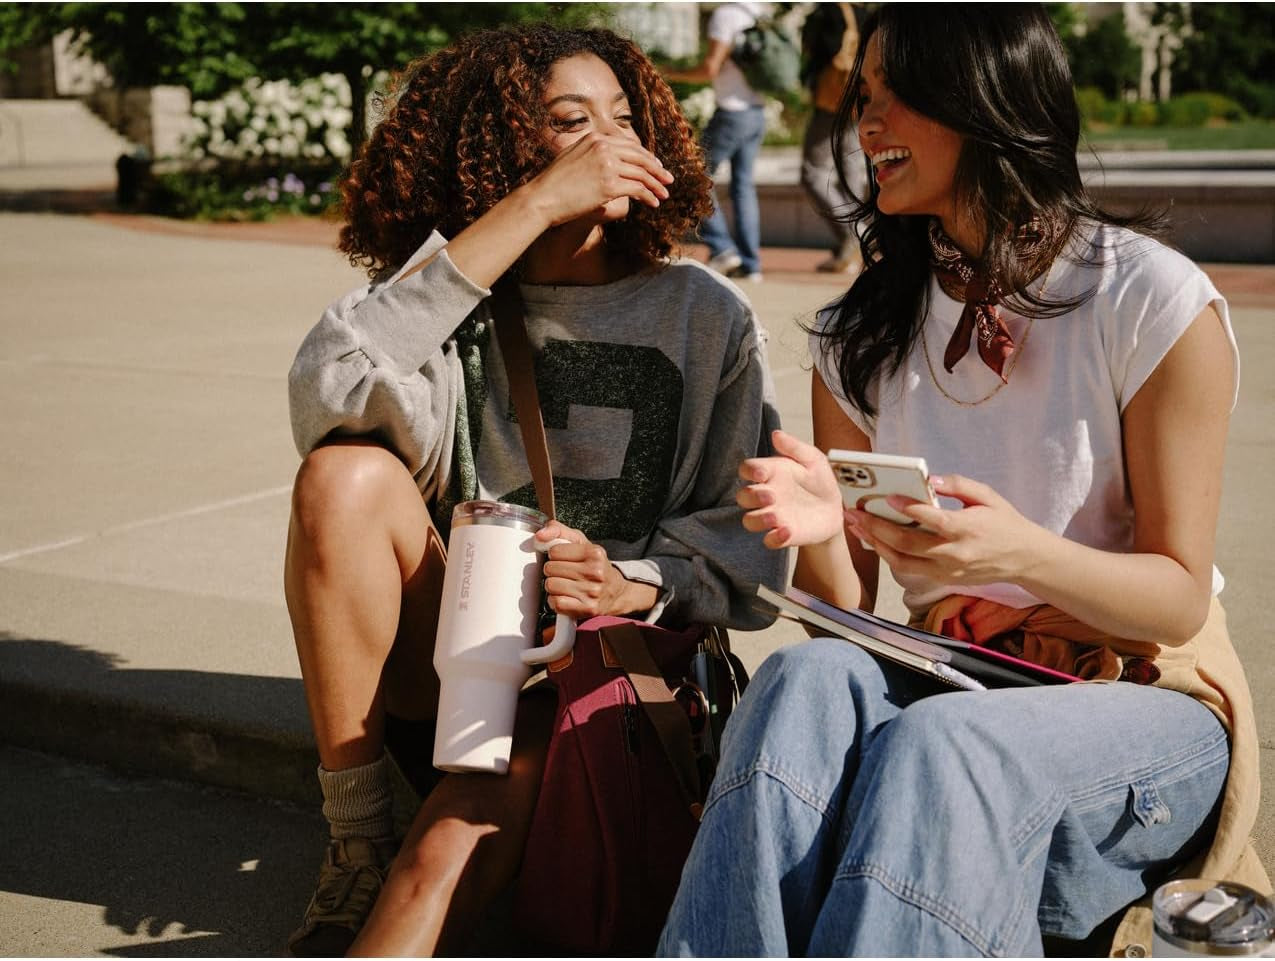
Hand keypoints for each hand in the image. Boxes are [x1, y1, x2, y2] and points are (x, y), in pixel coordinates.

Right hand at [524, 131, 673, 227]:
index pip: (629, 145)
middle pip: (640, 157)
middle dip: (657, 169)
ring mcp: (607, 165)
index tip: (656, 166)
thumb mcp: (571, 157)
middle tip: (668, 179)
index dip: (646, 156)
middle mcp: (603, 147)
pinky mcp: (609, 185)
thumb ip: (590, 154)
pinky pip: (637, 189)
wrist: (542, 197)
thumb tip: (606, 159)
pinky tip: (654, 202)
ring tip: (665, 194)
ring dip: (656, 185)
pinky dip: (648, 196)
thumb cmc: (553, 183)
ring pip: (642, 174)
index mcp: (595, 138)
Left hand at [535, 520, 637, 617]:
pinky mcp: (587, 608)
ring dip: (554, 586)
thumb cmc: (595, 566)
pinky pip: (556, 603)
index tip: (565, 559)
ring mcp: (592, 592)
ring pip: (551, 586)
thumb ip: (559, 531)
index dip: (555, 555)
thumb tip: (540, 535)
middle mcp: (595, 572)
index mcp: (594, 553)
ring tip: (566, 585)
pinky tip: (566, 597)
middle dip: (554, 571)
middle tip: (566, 573)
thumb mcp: (581, 543)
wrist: (617, 593)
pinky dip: (556, 601)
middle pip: (550, 568)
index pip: (554, 551)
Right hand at [737, 430, 845, 548]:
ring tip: (775, 517)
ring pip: (749, 521)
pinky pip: (769, 541)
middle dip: (751, 496)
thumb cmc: (819, 482)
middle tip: (771, 496)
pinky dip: (774, 538)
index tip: (761, 473)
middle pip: (742, 497)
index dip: (749, 471)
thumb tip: (776, 434)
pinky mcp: (783, 535)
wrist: (835, 509)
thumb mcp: (813, 459)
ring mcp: (773, 517)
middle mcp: (767, 496)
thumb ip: (795, 447)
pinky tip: (788, 531)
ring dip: (758, 520)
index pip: (747, 470)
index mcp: (771, 474)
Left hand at [848, 474, 1041, 585]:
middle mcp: (954, 553)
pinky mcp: (943, 579)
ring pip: (902, 561)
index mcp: (968, 529)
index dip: (909, 509)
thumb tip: (930, 479)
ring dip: (876, 543)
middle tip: (854, 512)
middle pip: (908, 543)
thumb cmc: (1005, 522)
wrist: (1025, 559)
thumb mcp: (988, 496)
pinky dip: (890, 554)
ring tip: (857, 526)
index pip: (933, 520)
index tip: (887, 497)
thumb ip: (959, 485)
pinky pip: (910, 568)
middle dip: (876, 528)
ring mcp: (947, 570)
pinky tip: (876, 540)